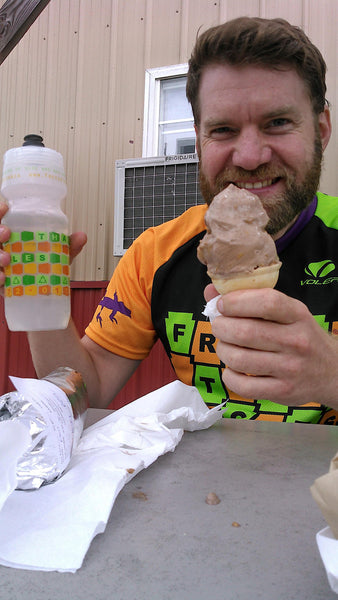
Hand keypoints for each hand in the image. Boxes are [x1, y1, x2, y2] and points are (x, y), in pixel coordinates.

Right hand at [0, 200, 87, 295]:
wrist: (46, 292)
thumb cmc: (45, 268)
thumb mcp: (57, 255)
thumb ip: (68, 246)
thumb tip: (82, 236)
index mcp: (13, 237)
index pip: (1, 220)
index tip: (6, 207)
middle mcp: (3, 249)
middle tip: (7, 232)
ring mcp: (1, 265)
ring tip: (7, 258)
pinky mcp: (1, 284)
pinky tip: (4, 277)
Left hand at [208, 287, 337, 407]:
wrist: (331, 371)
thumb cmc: (300, 336)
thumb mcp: (286, 312)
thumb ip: (250, 299)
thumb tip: (210, 292)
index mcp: (297, 314)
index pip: (266, 302)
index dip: (236, 301)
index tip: (222, 304)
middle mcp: (296, 341)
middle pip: (245, 332)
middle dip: (221, 327)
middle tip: (220, 326)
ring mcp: (290, 368)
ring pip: (239, 358)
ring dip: (223, 350)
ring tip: (226, 346)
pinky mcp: (282, 391)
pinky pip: (242, 385)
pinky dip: (229, 375)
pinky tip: (233, 369)